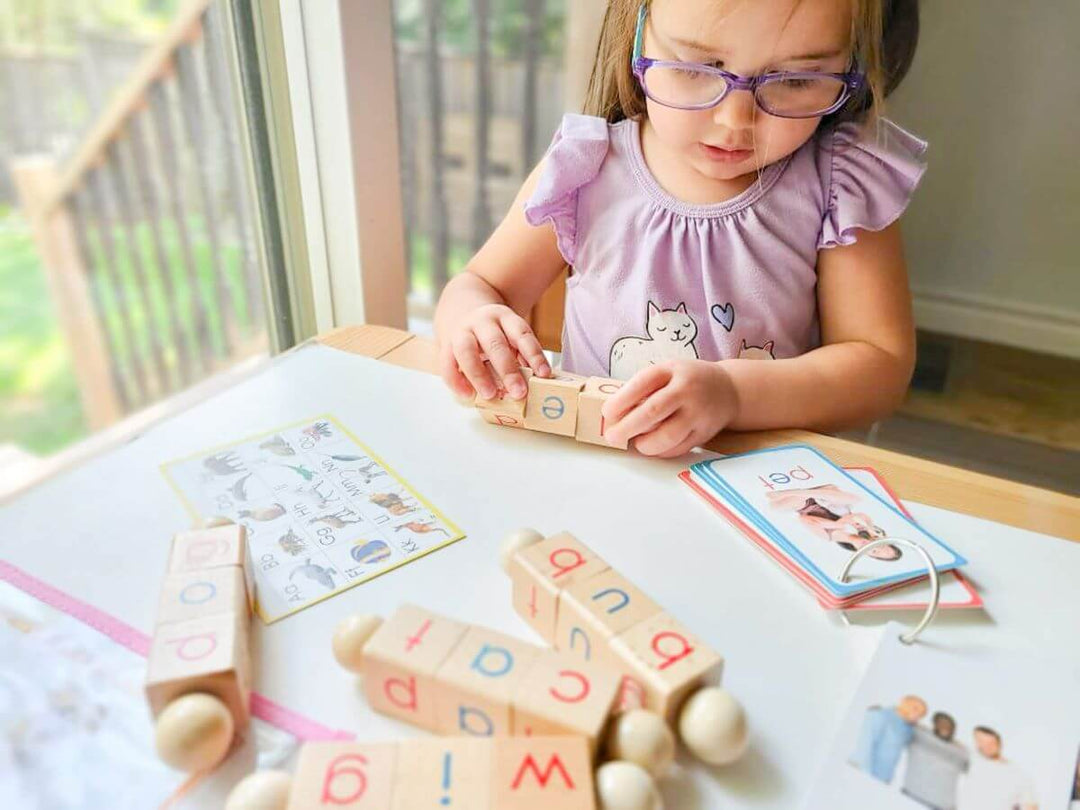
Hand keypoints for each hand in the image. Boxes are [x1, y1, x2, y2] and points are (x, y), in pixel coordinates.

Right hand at [440, 303, 550, 400]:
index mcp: (504, 317)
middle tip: (519, 392)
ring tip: (490, 395)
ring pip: (467, 351)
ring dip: (479, 375)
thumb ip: (521, 354)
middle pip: (495, 343)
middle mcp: (482, 321)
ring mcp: (461, 331)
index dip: (534, 354)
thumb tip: (535, 380)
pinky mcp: (446, 345)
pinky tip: (467, 395)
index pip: (522, 334)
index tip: (544, 374)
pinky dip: (456, 381)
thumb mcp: (510, 333)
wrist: (460, 308)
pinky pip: (447, 363)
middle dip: (508, 369)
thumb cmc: (493, 331)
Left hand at [601, 360, 739, 457]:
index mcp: (672, 370)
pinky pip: (678, 448)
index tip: (607, 413)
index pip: (642, 384)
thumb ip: (644, 388)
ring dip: (645, 444)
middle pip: (653, 411)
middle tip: (612, 437)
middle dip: (627, 427)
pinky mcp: (704, 433)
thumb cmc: (686, 380)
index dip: (621, 401)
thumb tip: (614, 414)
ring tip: (635, 443)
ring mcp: (698, 413)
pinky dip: (660, 451)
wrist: (728, 389)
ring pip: (667, 435)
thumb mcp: (667, 372)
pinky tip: (652, 447)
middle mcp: (687, 390)